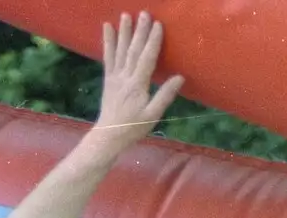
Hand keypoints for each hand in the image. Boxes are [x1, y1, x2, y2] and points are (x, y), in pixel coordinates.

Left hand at [91, 11, 184, 151]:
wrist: (109, 135)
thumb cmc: (133, 127)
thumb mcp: (153, 115)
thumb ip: (165, 96)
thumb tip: (179, 77)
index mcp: (137, 85)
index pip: (147, 58)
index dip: (153, 41)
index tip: (158, 24)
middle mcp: (125, 77)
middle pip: (133, 50)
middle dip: (139, 31)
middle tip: (144, 13)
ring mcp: (114, 76)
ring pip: (120, 50)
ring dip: (123, 31)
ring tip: (125, 15)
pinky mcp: (108, 78)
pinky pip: (107, 57)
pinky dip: (107, 42)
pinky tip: (106, 28)